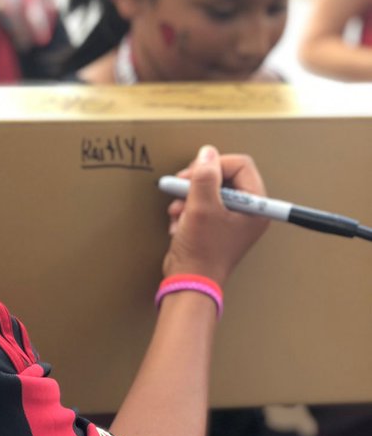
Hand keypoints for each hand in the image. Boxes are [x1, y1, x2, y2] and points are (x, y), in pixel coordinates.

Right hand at [162, 145, 268, 283]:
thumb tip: (207, 153)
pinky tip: (178, 223)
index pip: (240, 166)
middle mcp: (248, 211)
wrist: (189, 282)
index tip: (194, 173)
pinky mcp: (215, 226)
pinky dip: (186, 210)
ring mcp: (231, 219)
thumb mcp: (202, 207)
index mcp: (256, 206)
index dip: (215, 164)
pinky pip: (201, 205)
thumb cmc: (202, 251)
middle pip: (223, 176)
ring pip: (209, 190)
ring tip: (178, 211)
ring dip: (188, 197)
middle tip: (180, 187)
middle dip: (197, 182)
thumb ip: (205, 175)